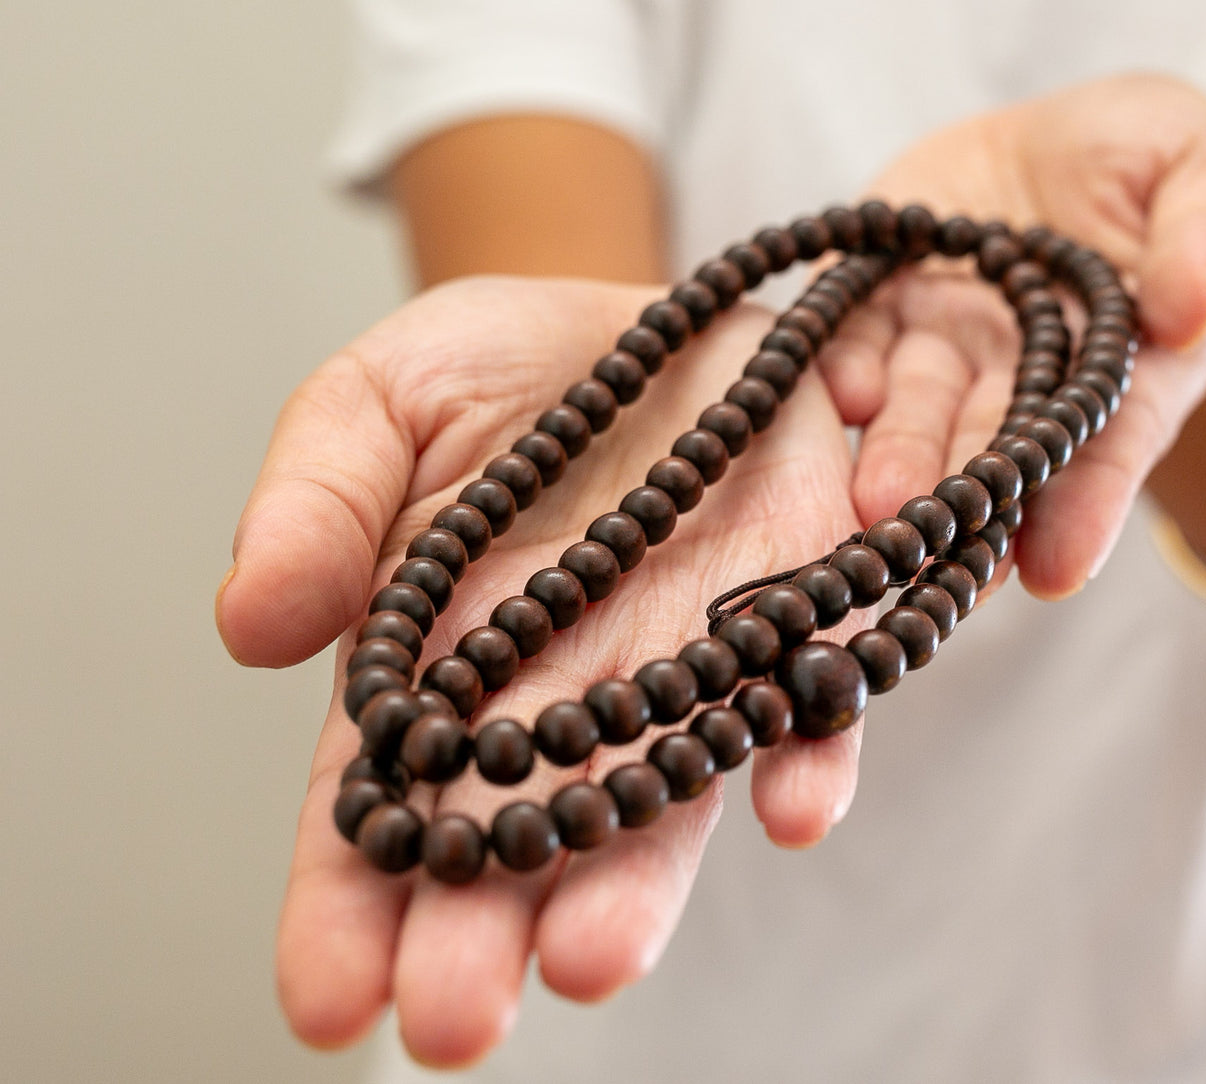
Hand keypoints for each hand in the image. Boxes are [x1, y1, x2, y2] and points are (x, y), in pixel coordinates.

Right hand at [216, 277, 868, 1065]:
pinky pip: (813, 701)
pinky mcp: (797, 610)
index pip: (385, 803)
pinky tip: (793, 808)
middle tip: (455, 1020)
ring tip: (591, 958)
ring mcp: (686, 660)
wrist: (652, 312)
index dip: (350, 899)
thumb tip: (250, 625)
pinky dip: (809, 756)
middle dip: (485, 930)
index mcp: (445, 664)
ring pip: (662, 796)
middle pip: (521, 831)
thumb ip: (316, 502)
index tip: (325, 998)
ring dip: (633, 884)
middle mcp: (568, 692)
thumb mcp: (379, 400)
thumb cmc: (503, 366)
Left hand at [819, 73, 1205, 597]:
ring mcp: (944, 344)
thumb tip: (1190, 309)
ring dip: (900, 457)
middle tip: (937, 553)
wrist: (1054, 139)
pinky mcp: (878, 302)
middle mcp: (1022, 376)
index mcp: (1122, 369)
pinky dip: (844, 370)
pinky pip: (854, 338)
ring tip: (878, 500)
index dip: (1086, 509)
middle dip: (969, 503)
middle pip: (998, 448)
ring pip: (920, 409)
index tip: (1059, 571)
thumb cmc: (1151, 166)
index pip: (1108, 448)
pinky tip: (840, 393)